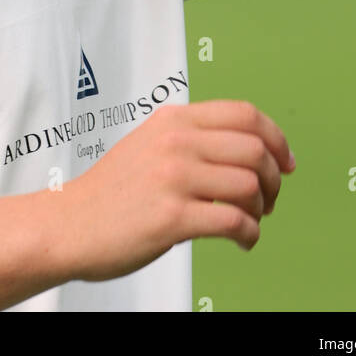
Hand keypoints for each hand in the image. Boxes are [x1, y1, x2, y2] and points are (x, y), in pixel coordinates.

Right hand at [60, 100, 295, 281]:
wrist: (69, 224)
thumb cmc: (113, 191)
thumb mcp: (150, 142)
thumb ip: (191, 137)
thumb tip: (247, 147)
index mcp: (173, 120)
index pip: (244, 114)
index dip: (277, 138)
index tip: (286, 162)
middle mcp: (175, 142)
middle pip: (255, 149)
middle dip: (274, 179)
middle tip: (269, 200)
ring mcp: (173, 179)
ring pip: (249, 185)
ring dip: (262, 209)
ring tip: (251, 222)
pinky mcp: (171, 218)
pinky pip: (233, 222)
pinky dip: (250, 235)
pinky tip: (242, 241)